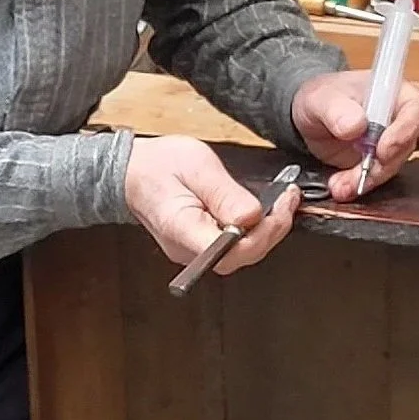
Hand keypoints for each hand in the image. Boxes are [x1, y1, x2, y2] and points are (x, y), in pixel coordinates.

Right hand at [124, 134, 298, 276]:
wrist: (130, 172)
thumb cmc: (157, 165)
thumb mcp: (194, 164)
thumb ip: (223, 192)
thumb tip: (252, 216)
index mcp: (182, 229)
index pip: (229, 251)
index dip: (262, 233)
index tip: (280, 205)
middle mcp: (188, 250)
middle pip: (241, 256)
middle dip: (272, 230)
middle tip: (288, 199)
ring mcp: (194, 252)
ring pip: (242, 254)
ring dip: (268, 231)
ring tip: (282, 202)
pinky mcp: (201, 247)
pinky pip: (235, 247)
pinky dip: (255, 231)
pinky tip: (264, 212)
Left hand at [291, 71, 418, 201]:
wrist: (310, 116)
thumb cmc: (321, 96)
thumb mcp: (320, 99)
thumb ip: (336, 109)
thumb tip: (356, 125)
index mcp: (392, 91)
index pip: (416, 109)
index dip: (405, 132)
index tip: (382, 151)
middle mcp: (398, 117)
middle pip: (405, 145)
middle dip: (380, 166)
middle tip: (355, 177)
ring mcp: (391, 141)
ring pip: (390, 166)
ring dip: (366, 179)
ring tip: (340, 185)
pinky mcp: (379, 161)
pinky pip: (375, 177)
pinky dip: (358, 185)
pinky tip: (340, 187)